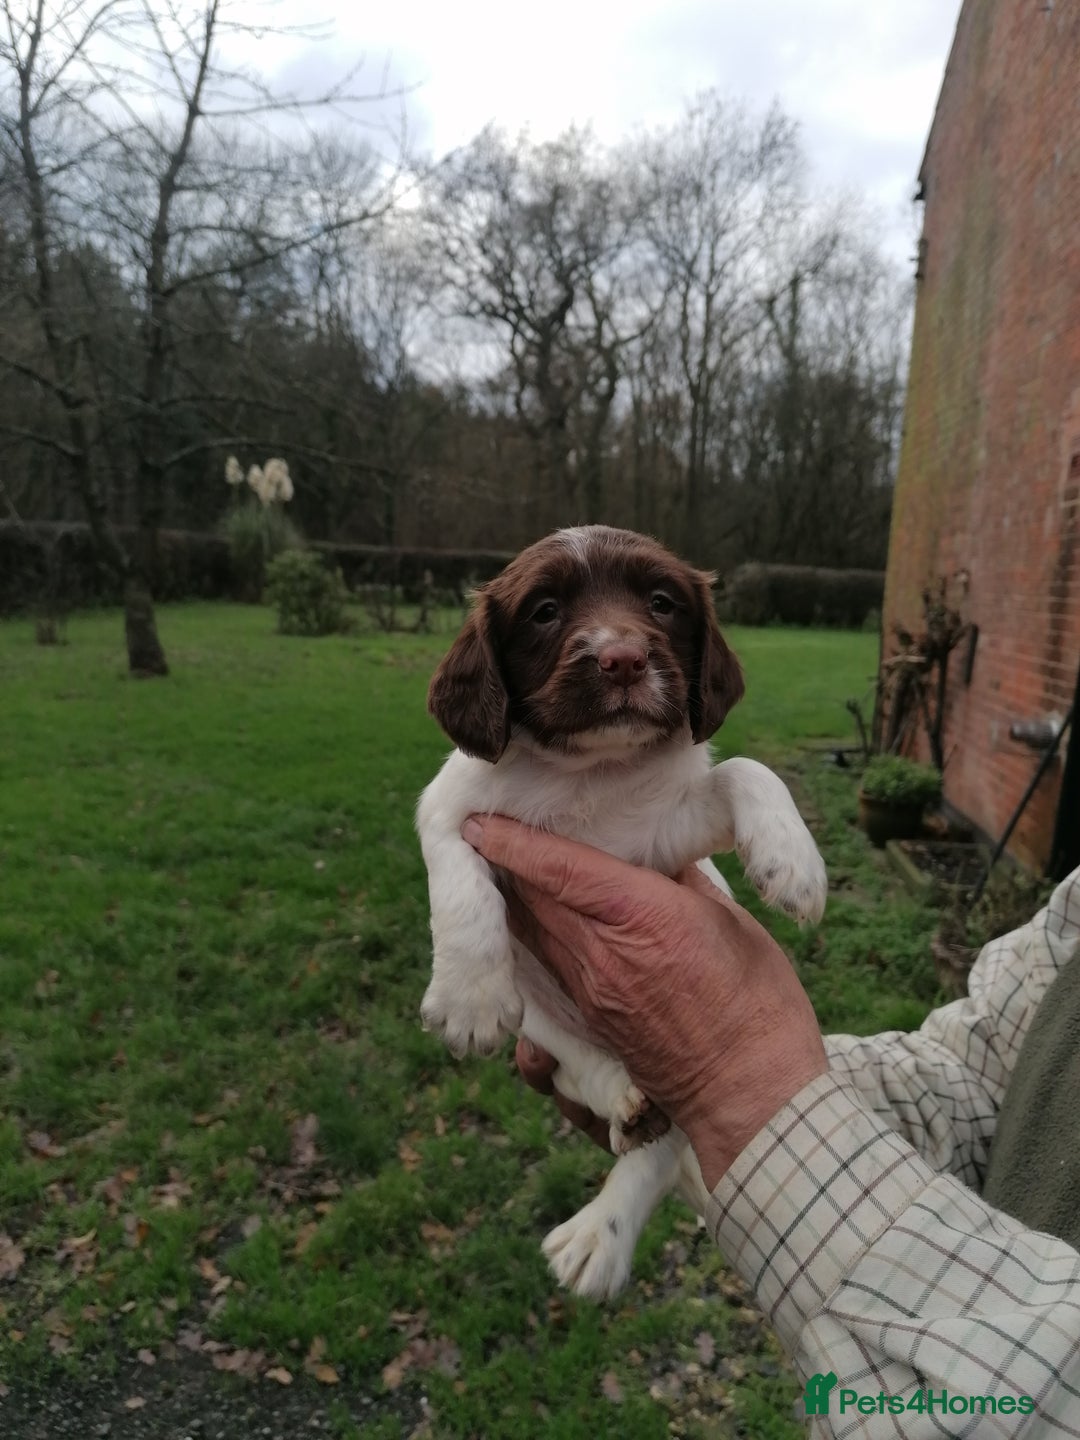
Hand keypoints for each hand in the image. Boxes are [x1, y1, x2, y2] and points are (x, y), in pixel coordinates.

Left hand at [464, 815, 827, 1188]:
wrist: (752, 1095)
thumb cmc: (758, 1002)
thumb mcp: (730, 920)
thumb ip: (685, 881)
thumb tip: (661, 854)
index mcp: (642, 914)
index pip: (560, 868)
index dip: (514, 841)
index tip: (481, 821)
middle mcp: (603, 953)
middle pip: (532, 900)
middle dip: (506, 867)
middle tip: (484, 836)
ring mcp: (592, 992)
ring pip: (534, 935)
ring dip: (516, 905)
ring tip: (504, 874)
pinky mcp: (592, 1022)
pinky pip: (551, 968)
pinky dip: (539, 939)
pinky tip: (538, 925)